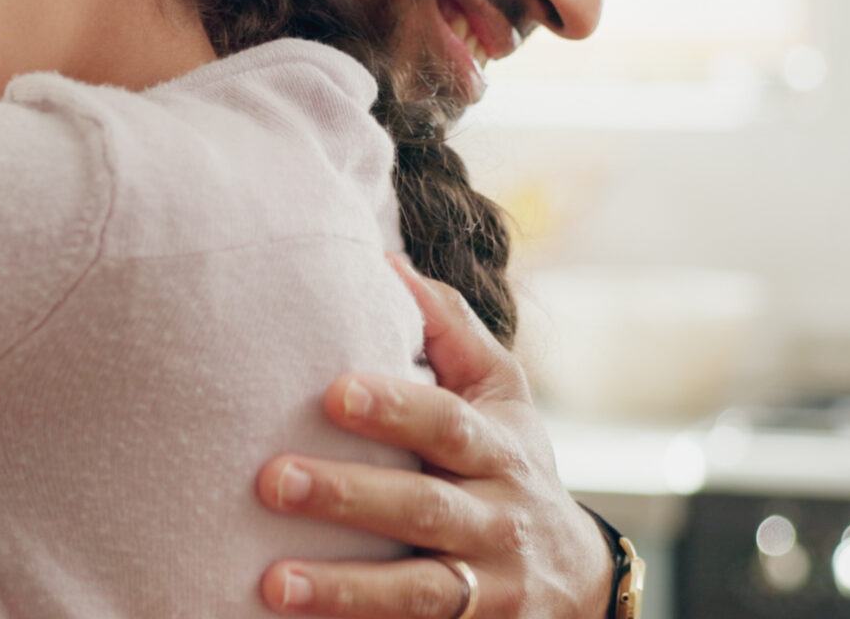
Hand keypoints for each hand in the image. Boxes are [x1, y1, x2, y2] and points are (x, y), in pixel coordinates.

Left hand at [253, 257, 611, 618]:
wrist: (578, 579)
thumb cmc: (508, 462)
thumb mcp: (501, 396)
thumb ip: (450, 331)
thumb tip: (387, 262)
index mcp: (498, 449)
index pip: (447, 424)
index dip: (395, 409)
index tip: (333, 392)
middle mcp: (497, 518)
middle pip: (423, 508)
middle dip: (349, 497)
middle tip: (271, 481)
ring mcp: (489, 586)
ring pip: (420, 591)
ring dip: (345, 589)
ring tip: (274, 584)